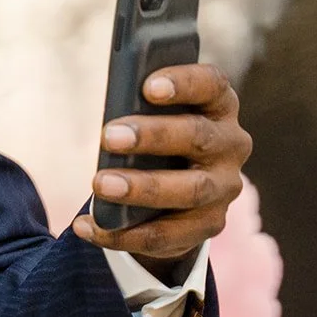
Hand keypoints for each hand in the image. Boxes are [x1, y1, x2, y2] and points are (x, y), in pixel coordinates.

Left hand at [71, 63, 250, 275]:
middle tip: (108, 137)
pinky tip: (86, 226)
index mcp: (218, 106)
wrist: (176, 195)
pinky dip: (122, 233)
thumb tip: (110, 128)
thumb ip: (139, 113)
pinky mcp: (209, 225)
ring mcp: (224, 188)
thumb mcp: (152, 120)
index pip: (211, 85)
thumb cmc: (156, 141)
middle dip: (152, 136)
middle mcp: (230, 145)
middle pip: (197, 136)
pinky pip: (166, 234)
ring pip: (189, 190)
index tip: (148, 86)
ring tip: (100, 184)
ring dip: (141, 187)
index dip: (184, 82)